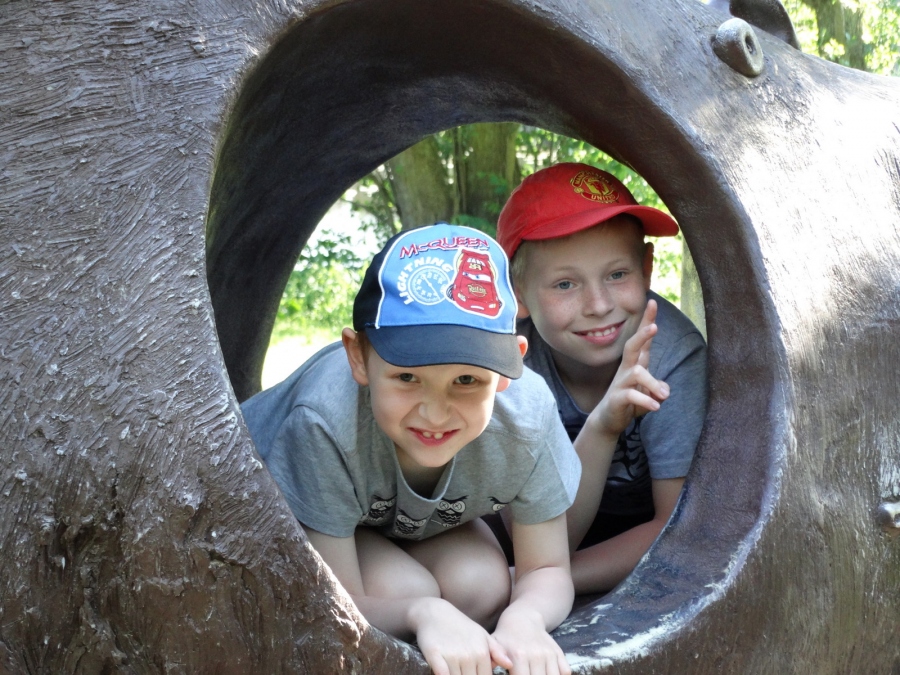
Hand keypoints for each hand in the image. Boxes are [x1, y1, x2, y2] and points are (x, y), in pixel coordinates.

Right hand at [412, 598, 509, 674]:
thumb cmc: (460, 626)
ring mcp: (451, 655)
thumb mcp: (481, 635)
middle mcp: (468, 655)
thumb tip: (510, 665)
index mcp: (482, 652)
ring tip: (456, 671)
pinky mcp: (434, 655)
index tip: (475, 673)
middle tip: (465, 672)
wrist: (435, 612)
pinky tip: (445, 672)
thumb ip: (496, 651)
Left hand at [492, 609, 569, 674]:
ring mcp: (549, 654)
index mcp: (519, 656)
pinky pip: (565, 672)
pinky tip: (547, 673)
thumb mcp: (495, 645)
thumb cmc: (505, 637)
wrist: (522, 619)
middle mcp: (536, 655)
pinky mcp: (559, 653)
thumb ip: (494, 659)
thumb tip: (491, 669)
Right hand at [589, 299, 669, 437]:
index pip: (642, 340)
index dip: (647, 321)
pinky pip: (632, 395)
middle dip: (643, 335)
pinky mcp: (617, 398)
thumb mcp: (650, 393)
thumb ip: (659, 388)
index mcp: (635, 363)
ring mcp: (620, 383)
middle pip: (632, 346)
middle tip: (654, 327)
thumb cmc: (631, 400)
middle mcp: (627, 369)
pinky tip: (656, 407)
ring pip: (637, 373)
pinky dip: (646, 400)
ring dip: (653, 383)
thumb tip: (663, 391)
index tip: (652, 302)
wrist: (609, 419)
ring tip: (663, 396)